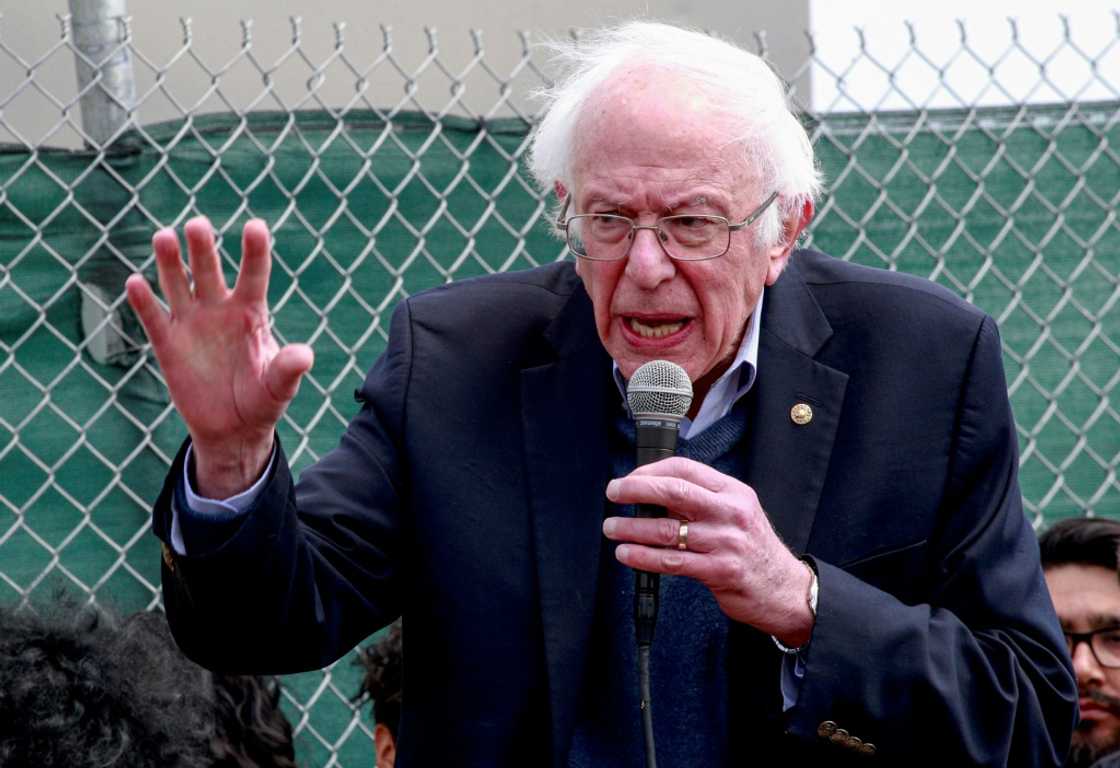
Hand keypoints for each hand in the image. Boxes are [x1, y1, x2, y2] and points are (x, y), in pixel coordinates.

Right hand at [125, 217, 313, 497]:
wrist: (233, 429)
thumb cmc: (262, 401)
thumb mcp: (279, 387)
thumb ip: (288, 369)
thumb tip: (304, 355)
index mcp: (252, 314)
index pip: (254, 275)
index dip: (254, 251)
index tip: (255, 226)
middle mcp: (220, 310)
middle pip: (210, 271)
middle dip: (203, 248)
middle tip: (197, 225)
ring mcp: (192, 324)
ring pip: (179, 285)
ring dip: (170, 263)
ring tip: (163, 236)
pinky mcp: (168, 344)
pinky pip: (154, 318)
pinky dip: (144, 302)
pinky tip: (135, 282)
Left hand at [602, 457, 813, 646]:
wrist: (785, 590)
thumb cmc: (753, 549)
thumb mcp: (736, 513)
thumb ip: (702, 501)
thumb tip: (652, 493)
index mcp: (733, 492)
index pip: (685, 469)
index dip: (651, 471)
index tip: (629, 479)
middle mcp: (731, 513)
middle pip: (674, 491)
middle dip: (635, 489)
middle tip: (613, 493)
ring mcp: (726, 542)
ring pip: (667, 529)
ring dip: (631, 528)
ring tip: (612, 528)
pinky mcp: (720, 571)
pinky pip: (671, 561)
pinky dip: (642, 556)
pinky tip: (626, 553)